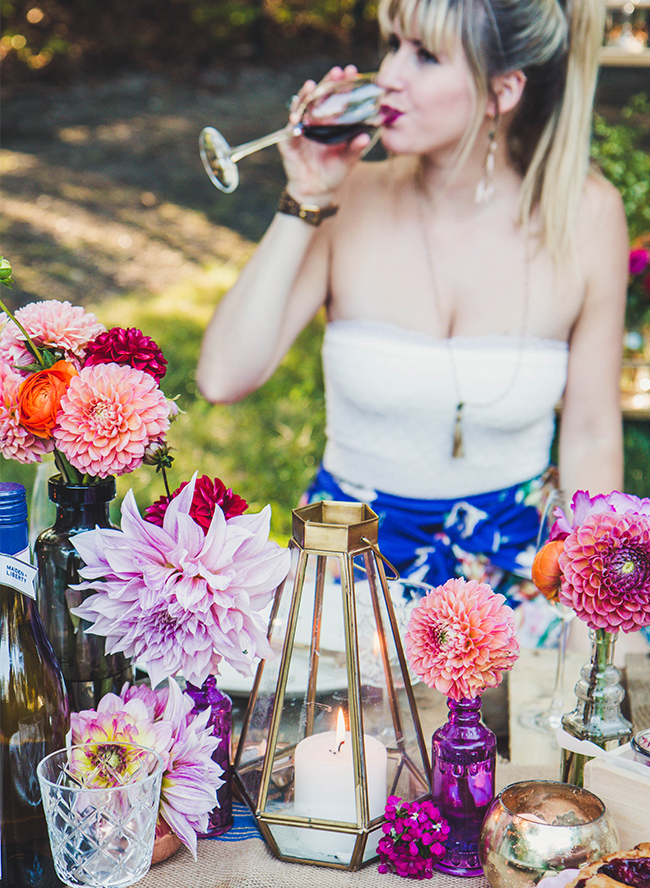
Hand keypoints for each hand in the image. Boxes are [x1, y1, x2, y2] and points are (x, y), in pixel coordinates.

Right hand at [279, 65, 372, 204]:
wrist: (317, 192)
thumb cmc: (334, 173)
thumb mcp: (348, 160)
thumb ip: (356, 148)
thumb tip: (366, 136)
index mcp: (332, 122)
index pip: (338, 97)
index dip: (344, 84)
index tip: (353, 72)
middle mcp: (316, 121)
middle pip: (321, 96)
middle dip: (327, 83)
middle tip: (336, 72)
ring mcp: (301, 129)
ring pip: (302, 107)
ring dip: (306, 96)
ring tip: (311, 86)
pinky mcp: (289, 141)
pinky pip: (290, 129)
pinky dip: (293, 123)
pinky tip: (297, 118)